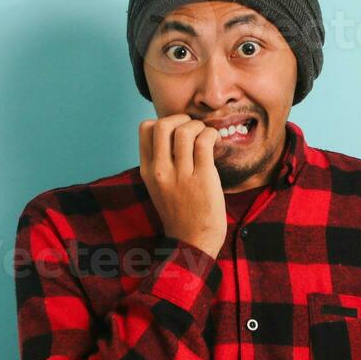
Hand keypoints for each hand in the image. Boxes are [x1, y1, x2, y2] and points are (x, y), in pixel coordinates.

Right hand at [139, 115, 224, 258]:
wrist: (192, 241)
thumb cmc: (180, 213)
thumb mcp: (159, 187)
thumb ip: (161, 163)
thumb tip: (174, 135)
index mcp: (148, 170)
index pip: (145, 129)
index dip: (164, 121)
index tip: (177, 130)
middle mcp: (161, 171)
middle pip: (163, 124)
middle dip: (181, 118)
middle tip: (192, 127)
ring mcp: (181, 175)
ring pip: (185, 131)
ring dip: (198, 126)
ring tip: (205, 136)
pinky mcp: (202, 178)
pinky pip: (204, 142)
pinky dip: (211, 134)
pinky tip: (214, 142)